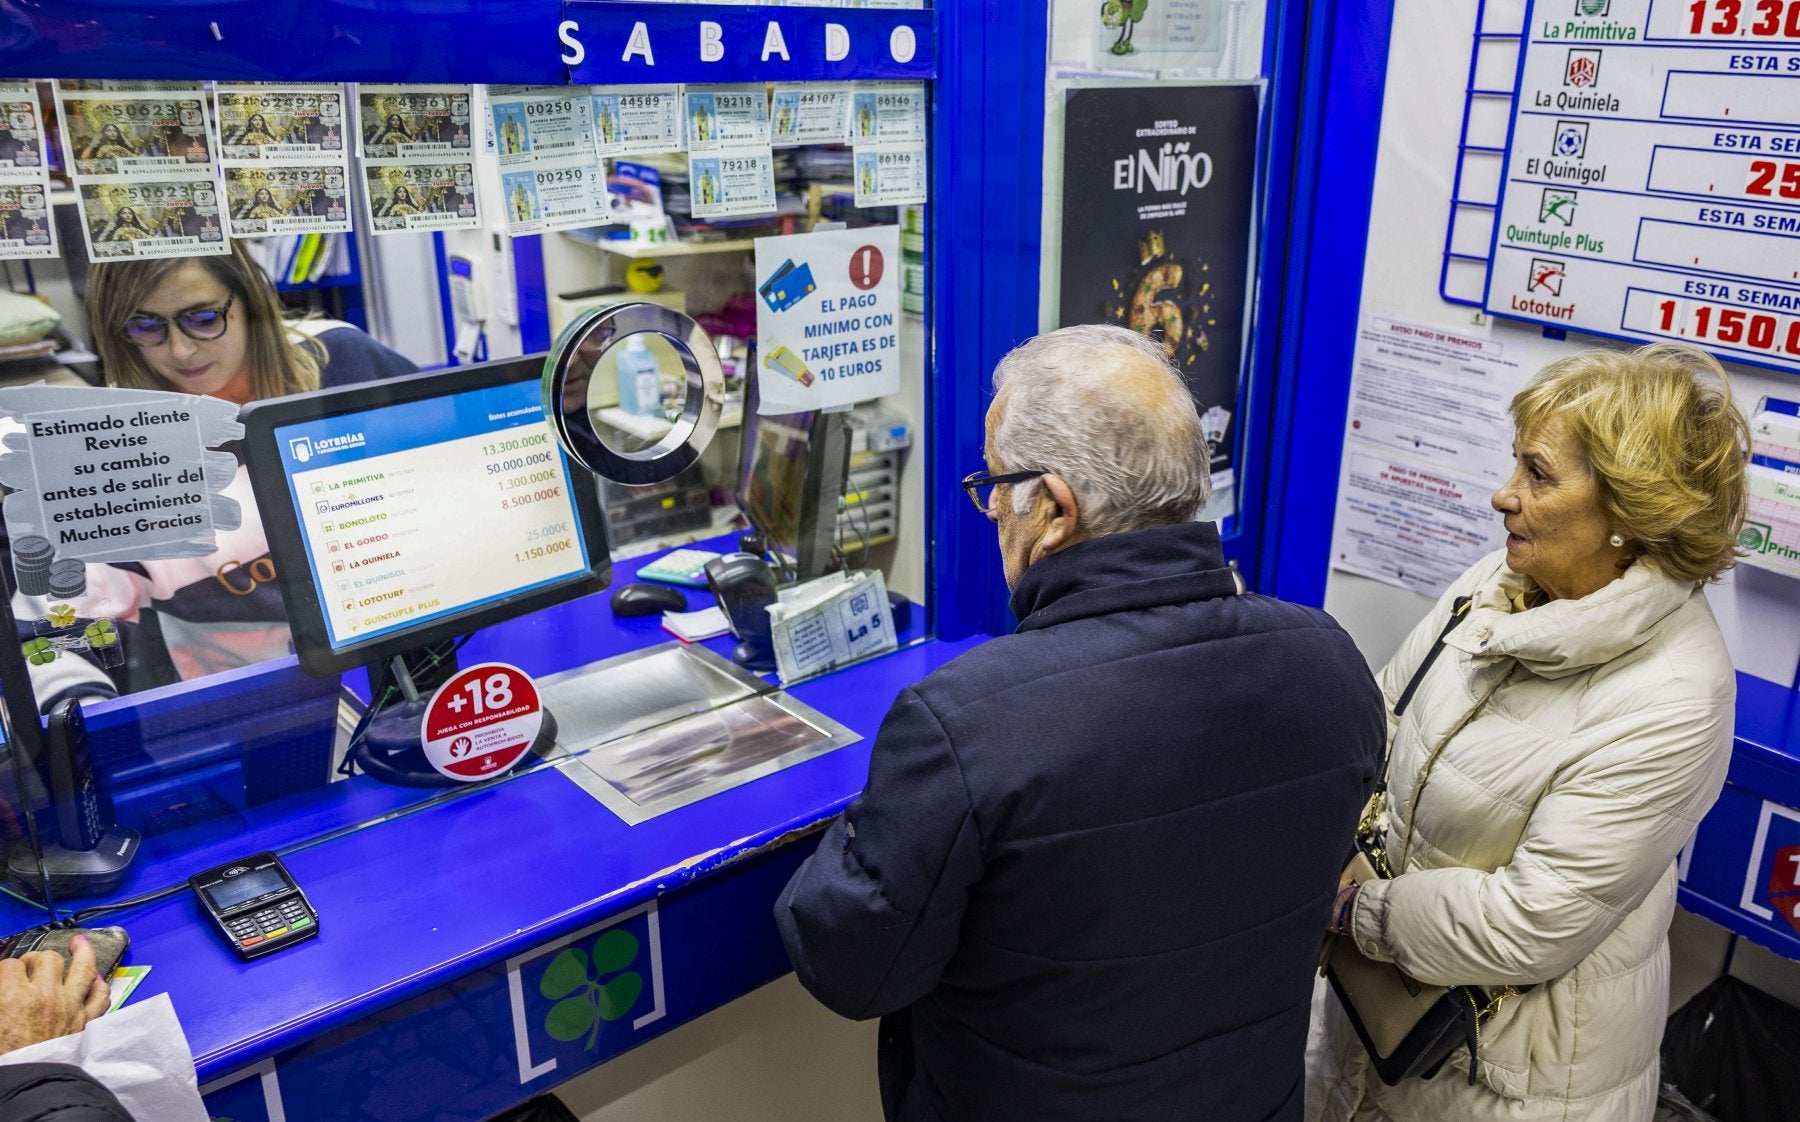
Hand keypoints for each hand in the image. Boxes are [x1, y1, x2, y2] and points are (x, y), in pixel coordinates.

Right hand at [0, 935, 110, 1054]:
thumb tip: (3, 987)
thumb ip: (0, 997)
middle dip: (37, 958)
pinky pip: (100, 996)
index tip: (6, 973)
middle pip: (47, 959)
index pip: (10, 965)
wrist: (25, 1085)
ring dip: (82, 952)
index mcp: (13, 996)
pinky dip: (100, 986)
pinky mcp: (84, 1021)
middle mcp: (45, 995)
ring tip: (79, 943)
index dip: (7, 968)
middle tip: (31, 965)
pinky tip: (97, 979)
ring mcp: (69, 1006)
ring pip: (82, 967)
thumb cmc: (4, 1057)